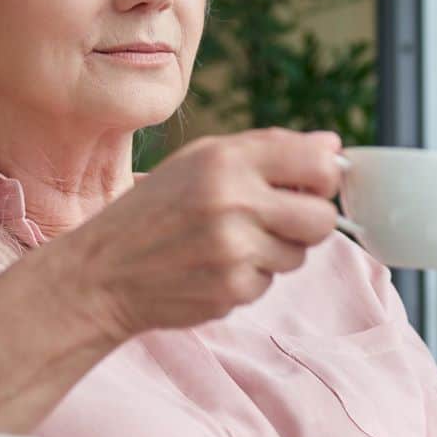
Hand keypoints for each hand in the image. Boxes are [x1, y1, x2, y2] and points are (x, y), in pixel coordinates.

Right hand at [63, 128, 343, 340]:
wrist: (103, 271)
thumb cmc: (156, 210)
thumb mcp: (200, 161)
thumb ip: (269, 149)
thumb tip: (333, 147)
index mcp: (226, 160)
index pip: (318, 165)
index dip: (325, 179)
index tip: (312, 187)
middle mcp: (233, 201)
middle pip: (322, 219)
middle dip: (309, 223)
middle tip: (278, 221)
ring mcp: (234, 250)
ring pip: (299, 255)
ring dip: (276, 253)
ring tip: (231, 243)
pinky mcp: (232, 290)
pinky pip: (270, 283)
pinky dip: (249, 278)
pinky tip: (214, 268)